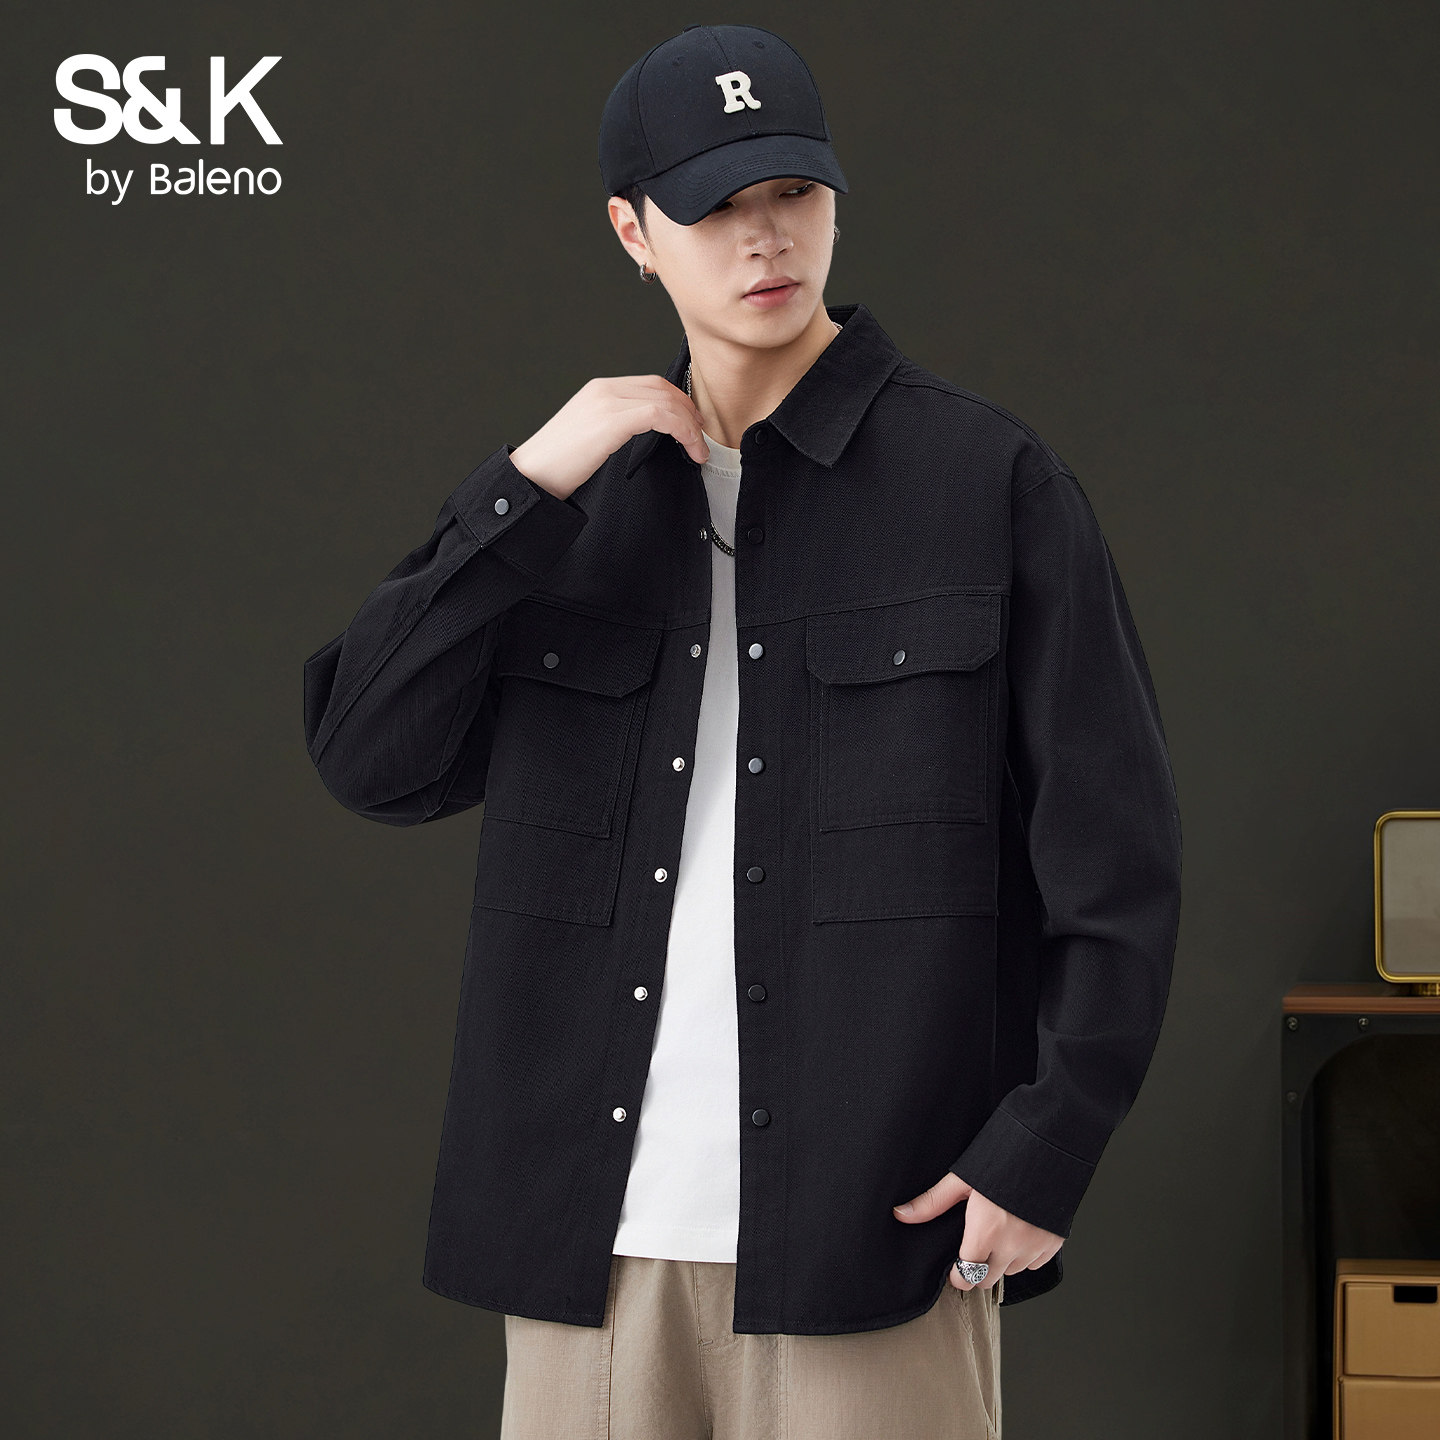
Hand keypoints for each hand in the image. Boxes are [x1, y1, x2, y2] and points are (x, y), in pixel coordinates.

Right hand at [509, 375, 709, 499]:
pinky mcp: (611, 421)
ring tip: (699, 450)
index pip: (650, 384)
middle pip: (661, 388)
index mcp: (599, 389)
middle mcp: (604, 388)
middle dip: (689, 411)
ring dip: (690, 426)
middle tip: (702, 436)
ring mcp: (607, 402)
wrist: (532, 476)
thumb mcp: (591, 436)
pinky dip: (683, 431)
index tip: (693, 422)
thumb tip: (645, 435)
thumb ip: (616, 426)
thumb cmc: (559, 465)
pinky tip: (689, 448)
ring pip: (665, 401)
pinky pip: (660, 416)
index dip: (678, 401)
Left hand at [892, 1171, 1064, 1291]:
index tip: (954, 1268)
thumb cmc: (1001, 1158)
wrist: (1045, 1148)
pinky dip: (1025, 1255)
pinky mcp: (1054, 1243)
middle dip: (977, 1270)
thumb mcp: (962, 1178)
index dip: (957, 1274)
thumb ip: (933, 1202)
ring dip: (1002, 1261)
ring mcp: (1036, 1246)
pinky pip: (1035, 1263)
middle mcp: (1012, 1245)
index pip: (967, 1276)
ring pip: (1012, 1271)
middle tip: (973, 1249)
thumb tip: (900, 1215)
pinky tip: (1019, 1233)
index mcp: (986, 1231)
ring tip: (997, 1235)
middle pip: (988, 1280)